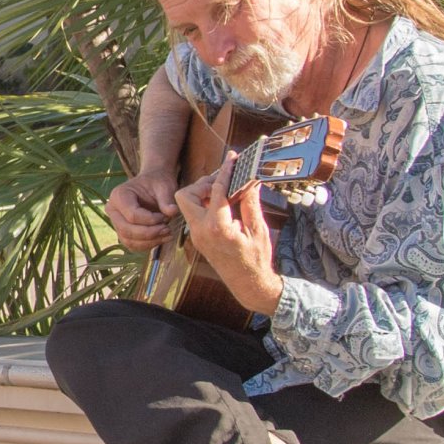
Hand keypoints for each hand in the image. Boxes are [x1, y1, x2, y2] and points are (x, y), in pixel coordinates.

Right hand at [105, 170, 179, 251]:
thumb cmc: (157, 183)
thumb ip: (167, 199)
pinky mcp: (122, 232)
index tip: (166, 217)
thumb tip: (172, 212)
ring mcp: (115, 222)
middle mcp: (112, 209)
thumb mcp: (164, 186)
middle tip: (167, 230)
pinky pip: (132, 245)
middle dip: (149, 233)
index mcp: (119, 195)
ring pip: (128, 240)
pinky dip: (147, 245)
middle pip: (126, 230)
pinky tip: (161, 238)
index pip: (132, 215)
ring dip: (149, 242)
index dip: (150, 220)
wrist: (153, 184)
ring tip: (167, 235)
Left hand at [175, 153, 283, 316]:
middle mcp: (201, 231)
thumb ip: (250, 204)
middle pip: (185, 195)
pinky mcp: (198, 239)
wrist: (248, 285)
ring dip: (201, 194)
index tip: (231, 158)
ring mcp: (197, 236)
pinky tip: (222, 204)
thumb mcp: (258, 229)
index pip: (216, 190)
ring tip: (224, 192)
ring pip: (186, 204)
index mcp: (218, 227)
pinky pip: (194, 214)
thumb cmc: (256, 259)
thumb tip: (249, 181)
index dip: (225, 171)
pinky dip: (204, 204)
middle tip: (221, 182)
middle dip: (201, 184)